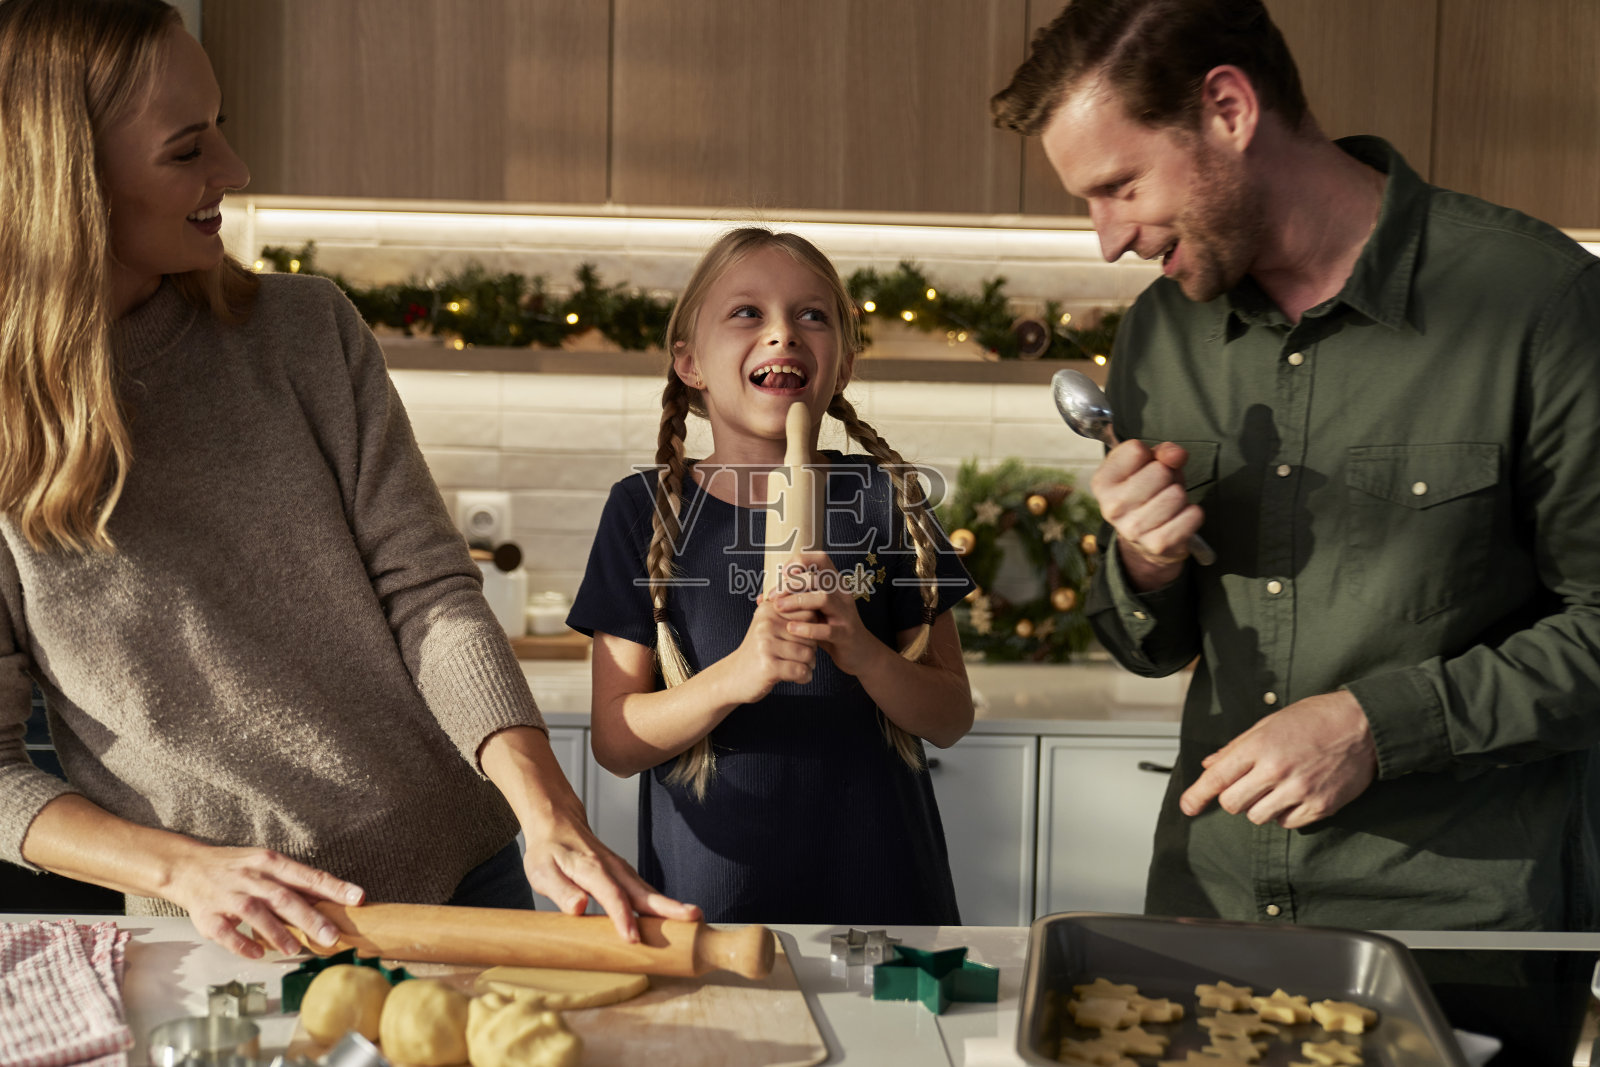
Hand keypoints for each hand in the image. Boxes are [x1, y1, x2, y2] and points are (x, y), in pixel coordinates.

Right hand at [164, 845, 364, 958]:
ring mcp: (228, 896)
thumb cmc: (237, 868)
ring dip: (277, 932)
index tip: (358, 898)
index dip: (333, 887)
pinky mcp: (209, 916)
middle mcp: (251, 877)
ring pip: (256, 913)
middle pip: (284, 897)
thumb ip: (295, 883)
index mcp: (270, 862)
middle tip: (332, 936)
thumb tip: (333, 901)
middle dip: (310, 917)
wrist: (188, 867)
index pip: (307, 875)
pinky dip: (242, 944)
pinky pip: (227, 933)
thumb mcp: (267, 865)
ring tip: (297, 948)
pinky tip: (258, 954)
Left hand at [519, 807, 701, 939]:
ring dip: (670, 905)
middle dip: (667, 907)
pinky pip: (644, 890)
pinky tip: (673, 916)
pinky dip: (660, 903)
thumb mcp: (542, 871)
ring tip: (692, 917)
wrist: (557, 823)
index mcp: (590, 868)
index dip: (623, 917)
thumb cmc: (548, 851)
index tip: (633, 938)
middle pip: (641, 891)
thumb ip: (561, 891)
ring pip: (647, 890)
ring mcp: (621, 869)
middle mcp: (611, 867)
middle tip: (691, 917)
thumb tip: (578, 908)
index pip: (611, 895)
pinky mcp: (624, 874)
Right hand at [720, 590, 816, 704]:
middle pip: (810, 634)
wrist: (732, 677)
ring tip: (798, 667)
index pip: (808, 613)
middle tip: (801, 657)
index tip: (803, 640)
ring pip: (808, 654)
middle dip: (811, 649)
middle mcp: (766, 624)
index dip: (812, 629)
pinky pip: (801, 670)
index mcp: (769, 610)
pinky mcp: (769, 666)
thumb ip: (789, 614)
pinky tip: (796, 677)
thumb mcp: (768, 626)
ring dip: (808, 665)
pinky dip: (804, 677)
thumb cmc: (758, 652)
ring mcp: (766, 645)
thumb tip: (817, 601)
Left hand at [770, 552, 881, 676]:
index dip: (801, 561)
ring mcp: (846, 614)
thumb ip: (792, 602)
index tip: (783, 573)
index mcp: (835, 584)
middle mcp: (842, 594)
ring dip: (797, 601)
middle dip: (791, 585)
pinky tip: (791, 629)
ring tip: (779, 608)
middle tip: (773, 597)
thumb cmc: (831, 628)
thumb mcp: (813, 611)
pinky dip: (807, 628)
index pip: (821, 559)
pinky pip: (827, 629)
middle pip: (817, 578)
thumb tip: (761, 598)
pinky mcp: (845, 634)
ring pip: (823, 598)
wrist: (858, 653)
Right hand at [1090, 439, 1203, 589]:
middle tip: (1160, 489)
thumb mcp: (1148, 466)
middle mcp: (1112, 507)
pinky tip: (1178, 518)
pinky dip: (1192, 514)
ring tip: (1168, 505)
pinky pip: (1192, 515)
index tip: (1146, 468)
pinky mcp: (1157, 544)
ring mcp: (1133, 529)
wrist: (1144, 540)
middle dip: (1168, 476)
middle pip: (1160, 471)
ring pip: (1177, 494)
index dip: (1150, 454)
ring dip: (1180, 497)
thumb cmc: (1147, 493)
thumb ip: (1162, 452)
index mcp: (1103, 482)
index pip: (1136, 450)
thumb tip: (1177, 455)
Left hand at [1179, 690, 1377, 828]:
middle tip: (1247, 786)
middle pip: (1233, 804)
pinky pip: (1287, 824)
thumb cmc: (1313, 719)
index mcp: (1259, 747)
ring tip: (1276, 787)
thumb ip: (1236, 748)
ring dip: (1260, 807)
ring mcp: (1300, 791)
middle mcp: (1277, 771)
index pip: (1217, 778)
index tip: (1187, 807)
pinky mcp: (1320, 806)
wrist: (1362, 725)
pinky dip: (1285, 815)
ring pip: (1258, 817)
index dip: (1197, 795)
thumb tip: (1208, 765)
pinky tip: (1295, 795)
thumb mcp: (1268, 724)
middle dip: (1233, 798)